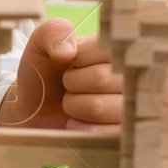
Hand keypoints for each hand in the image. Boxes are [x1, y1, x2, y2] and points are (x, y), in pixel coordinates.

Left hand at [0, 18, 121, 130]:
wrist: (35, 112)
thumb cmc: (44, 74)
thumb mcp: (42, 44)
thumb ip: (54, 32)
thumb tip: (67, 52)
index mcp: (117, 51)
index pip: (105, 48)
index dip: (78, 58)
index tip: (71, 61)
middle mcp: (131, 78)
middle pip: (101, 78)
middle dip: (72, 82)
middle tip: (69, 84)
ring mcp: (131, 109)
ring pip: (98, 107)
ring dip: (73, 106)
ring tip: (73, 102)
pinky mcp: (124, 135)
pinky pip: (101, 133)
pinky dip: (78, 127)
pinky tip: (76, 121)